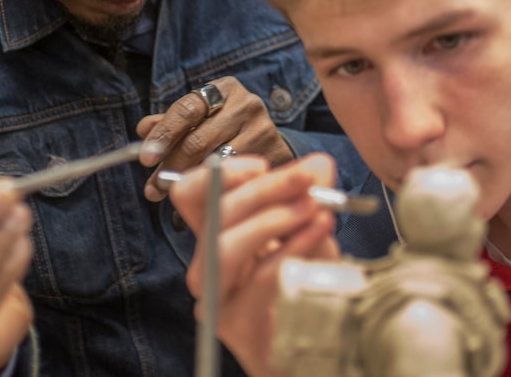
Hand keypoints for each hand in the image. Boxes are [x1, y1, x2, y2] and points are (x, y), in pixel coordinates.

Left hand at [137, 76, 293, 200]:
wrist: (272, 141)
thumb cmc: (227, 128)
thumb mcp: (202, 117)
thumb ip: (172, 123)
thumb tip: (144, 129)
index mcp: (223, 89)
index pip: (186, 110)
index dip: (163, 134)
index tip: (146, 158)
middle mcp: (245, 104)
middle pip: (198, 140)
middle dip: (171, 166)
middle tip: (154, 188)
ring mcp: (262, 129)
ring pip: (216, 162)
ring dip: (190, 181)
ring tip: (173, 195)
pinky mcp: (274, 154)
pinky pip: (235, 177)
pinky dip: (214, 187)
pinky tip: (202, 197)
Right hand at [169, 154, 340, 376]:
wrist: (310, 346)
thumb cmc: (303, 284)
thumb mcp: (308, 232)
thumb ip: (309, 197)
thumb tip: (318, 165)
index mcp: (216, 233)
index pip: (189, 193)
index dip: (219, 174)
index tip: (262, 165)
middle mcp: (207, 263)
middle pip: (214, 212)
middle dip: (263, 188)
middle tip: (305, 178)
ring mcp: (215, 296)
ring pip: (225, 246)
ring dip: (272, 218)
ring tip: (314, 207)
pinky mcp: (233, 324)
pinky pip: (259, 279)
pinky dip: (293, 248)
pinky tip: (320, 233)